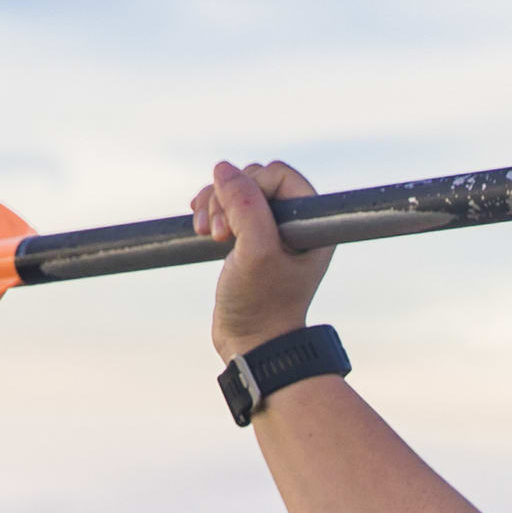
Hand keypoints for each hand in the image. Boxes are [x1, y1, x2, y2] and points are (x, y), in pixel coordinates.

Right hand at [192, 159, 335, 362]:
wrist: (251, 344)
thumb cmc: (262, 304)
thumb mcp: (255, 251)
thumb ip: (245, 205)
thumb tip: (223, 168)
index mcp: (311, 223)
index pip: (278, 175)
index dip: (251, 187)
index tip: (235, 222)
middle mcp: (295, 224)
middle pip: (254, 181)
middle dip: (227, 198)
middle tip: (218, 233)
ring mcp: (270, 232)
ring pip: (236, 193)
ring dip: (213, 205)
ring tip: (205, 234)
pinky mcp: (248, 242)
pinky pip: (226, 210)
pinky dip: (209, 213)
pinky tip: (200, 230)